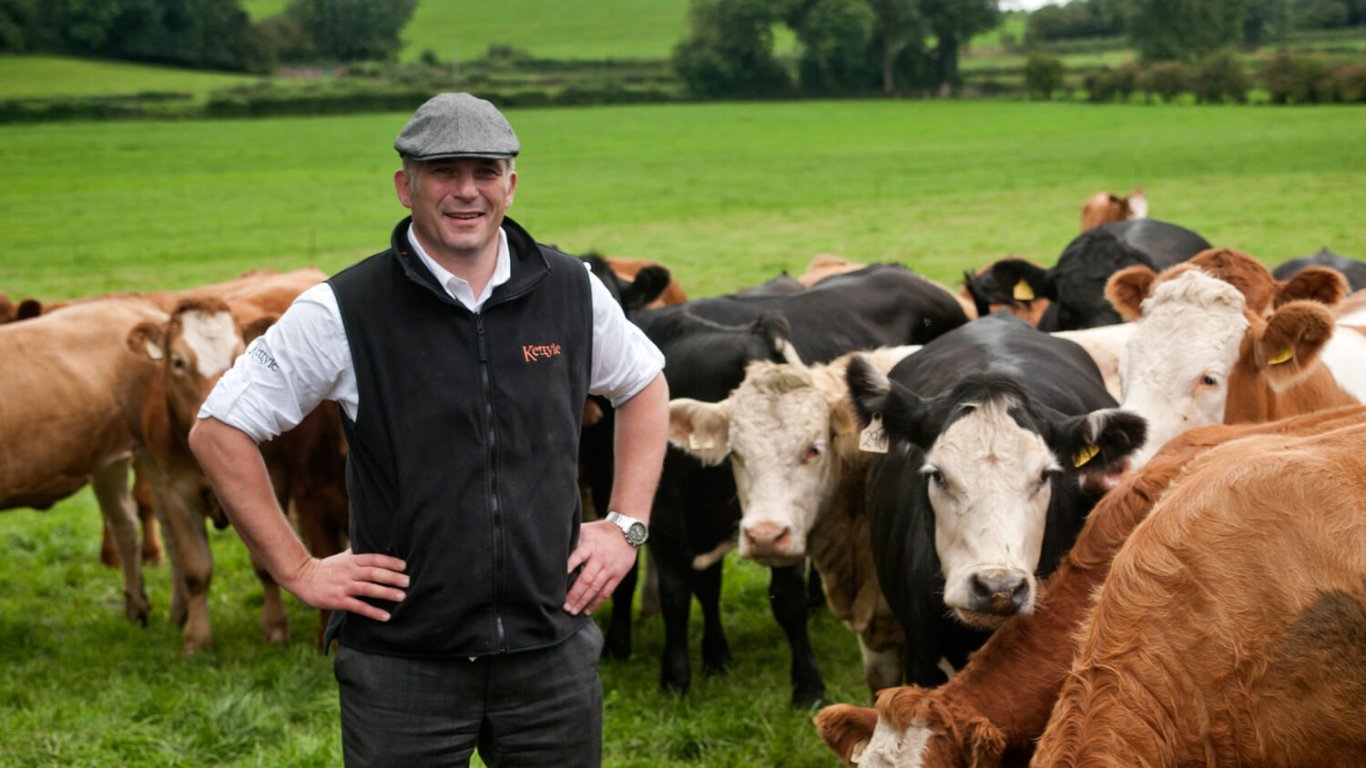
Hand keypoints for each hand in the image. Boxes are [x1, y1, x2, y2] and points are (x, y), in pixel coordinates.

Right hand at [282, 549, 407, 621]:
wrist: (300, 577)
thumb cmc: (325, 568)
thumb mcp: (342, 557)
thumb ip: (357, 554)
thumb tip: (372, 545)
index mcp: (351, 561)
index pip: (374, 559)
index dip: (390, 562)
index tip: (404, 565)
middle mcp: (349, 572)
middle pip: (375, 573)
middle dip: (393, 577)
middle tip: (408, 581)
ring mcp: (344, 586)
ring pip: (369, 588)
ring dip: (387, 593)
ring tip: (402, 596)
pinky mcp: (338, 600)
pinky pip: (358, 606)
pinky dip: (373, 611)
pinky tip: (385, 616)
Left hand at [564, 520, 639, 615]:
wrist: (627, 531)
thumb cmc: (599, 532)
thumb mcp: (585, 531)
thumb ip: (571, 540)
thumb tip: (550, 547)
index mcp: (589, 546)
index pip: (577, 558)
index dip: (567, 569)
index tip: (556, 582)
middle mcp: (600, 558)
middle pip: (586, 579)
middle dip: (574, 594)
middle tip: (564, 606)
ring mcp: (610, 568)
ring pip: (596, 588)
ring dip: (583, 602)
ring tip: (572, 612)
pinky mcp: (617, 575)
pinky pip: (606, 592)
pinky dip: (596, 603)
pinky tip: (586, 611)